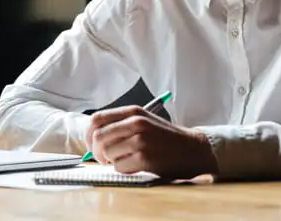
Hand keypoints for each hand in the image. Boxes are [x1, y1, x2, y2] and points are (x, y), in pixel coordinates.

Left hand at [85, 105, 218, 178]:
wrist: (191, 149)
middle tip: (103, 158)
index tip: (91, 144)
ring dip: (111, 161)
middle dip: (96, 151)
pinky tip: (135, 166)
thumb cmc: (164, 138)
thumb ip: (121, 124)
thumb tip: (93, 138)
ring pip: (107, 153)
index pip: (97, 119)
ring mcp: (140, 140)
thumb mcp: (143, 121)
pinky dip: (123, 169)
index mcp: (133, 111)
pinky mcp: (144, 158)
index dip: (89, 134)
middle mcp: (136, 123)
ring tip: (125, 160)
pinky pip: (119, 166)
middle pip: (98, 137)